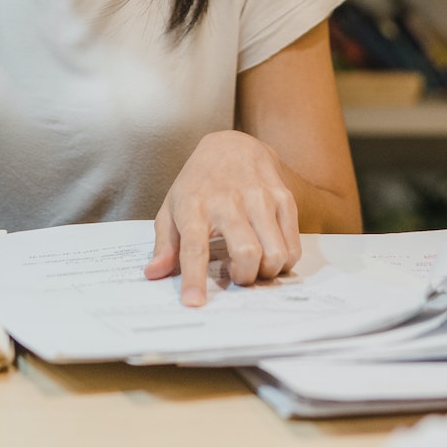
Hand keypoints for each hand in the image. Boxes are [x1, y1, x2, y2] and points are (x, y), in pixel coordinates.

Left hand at [145, 130, 302, 307]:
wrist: (232, 145)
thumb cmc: (198, 183)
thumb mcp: (171, 207)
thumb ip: (164, 244)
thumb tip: (154, 274)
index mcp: (194, 205)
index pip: (193, 247)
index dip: (194, 278)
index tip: (193, 302)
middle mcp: (228, 200)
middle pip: (245, 252)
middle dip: (244, 277)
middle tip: (238, 277)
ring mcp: (259, 197)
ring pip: (274, 252)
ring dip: (266, 272)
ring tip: (256, 266)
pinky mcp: (283, 197)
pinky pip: (293, 244)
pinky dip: (284, 261)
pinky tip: (270, 254)